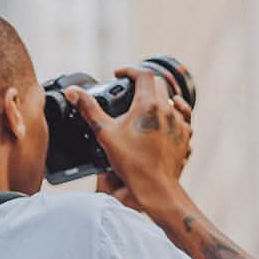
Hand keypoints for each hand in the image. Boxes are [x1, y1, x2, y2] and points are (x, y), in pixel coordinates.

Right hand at [66, 67, 192, 210]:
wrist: (155, 187)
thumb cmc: (132, 163)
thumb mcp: (105, 134)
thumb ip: (89, 110)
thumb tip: (73, 92)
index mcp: (148, 104)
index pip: (142, 73)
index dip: (129, 71)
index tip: (120, 74)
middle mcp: (167, 109)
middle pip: (158, 84)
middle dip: (144, 84)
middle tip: (131, 92)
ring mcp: (179, 123)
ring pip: (173, 100)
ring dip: (160, 99)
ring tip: (148, 108)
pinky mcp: (185, 136)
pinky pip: (182, 119)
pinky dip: (173, 116)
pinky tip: (165, 123)